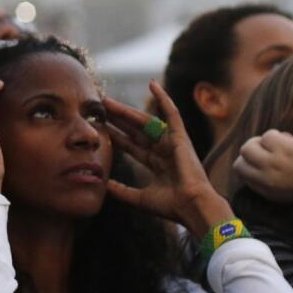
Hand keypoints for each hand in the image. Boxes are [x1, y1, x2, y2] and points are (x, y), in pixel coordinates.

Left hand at [104, 81, 232, 234]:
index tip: (101, 127)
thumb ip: (120, 190)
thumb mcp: (138, 198)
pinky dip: (163, 98)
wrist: (191, 207)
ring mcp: (172, 143)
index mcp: (156, 164)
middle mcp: (163, 151)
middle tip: (100, 108)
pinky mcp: (180, 137)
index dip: (116, 136)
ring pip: (145, 121)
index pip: (131, 146)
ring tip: (109, 101)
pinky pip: (171, 113)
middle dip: (118, 120)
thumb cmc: (171, 207)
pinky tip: (153, 84)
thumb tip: (103, 184)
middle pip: (135, 131)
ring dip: (127, 111)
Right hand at [233, 129, 292, 202]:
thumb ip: (272, 182)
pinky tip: (291, 139)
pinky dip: (278, 135)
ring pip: (249, 146)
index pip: (243, 172)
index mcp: (266, 190)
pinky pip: (268, 136)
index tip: (267, 160)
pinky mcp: (284, 150)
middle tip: (270, 149)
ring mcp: (272, 163)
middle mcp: (265, 178)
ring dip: (265, 141)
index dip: (252, 163)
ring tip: (282, 143)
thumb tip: (264, 162)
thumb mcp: (288, 193)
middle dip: (253, 151)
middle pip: (240, 159)